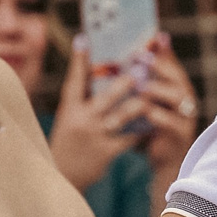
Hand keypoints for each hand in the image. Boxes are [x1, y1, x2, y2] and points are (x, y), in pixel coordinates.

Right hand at [46, 46, 144, 190]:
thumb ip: (82, 99)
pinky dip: (142, 128)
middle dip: (123, 82)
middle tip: (138, 68)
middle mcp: (81, 120)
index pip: (74, 81)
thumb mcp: (68, 118)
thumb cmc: (69, 141)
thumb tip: (93, 70)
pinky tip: (154, 120)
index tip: (86, 39)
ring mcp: (94, 136)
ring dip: (138, 104)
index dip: (79, 60)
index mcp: (69, 109)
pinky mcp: (106, 151)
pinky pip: (129, 137)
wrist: (62, 177)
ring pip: (121, 116)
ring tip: (151, 93)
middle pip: (105, 97)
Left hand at [135, 37, 198, 197]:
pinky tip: (147, 111)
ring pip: (179, 99)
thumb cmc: (151, 127)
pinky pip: (173, 123)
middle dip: (162, 67)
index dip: (163, 51)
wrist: (162, 160)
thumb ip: (141, 79)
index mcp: (176, 88)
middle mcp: (185, 100)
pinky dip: (161, 116)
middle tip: (143, 58)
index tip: (150, 38)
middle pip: (178, 77)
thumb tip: (124, 59)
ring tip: (143, 86)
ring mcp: (186, 117)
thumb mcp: (147, 101)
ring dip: (161, 90)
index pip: (172, 64)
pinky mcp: (181, 136)